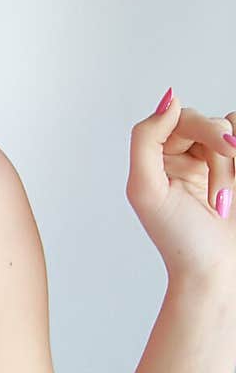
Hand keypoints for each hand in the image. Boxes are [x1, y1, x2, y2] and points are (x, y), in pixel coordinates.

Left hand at [126, 92, 235, 287]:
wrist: (216, 273)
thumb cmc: (179, 239)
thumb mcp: (146, 188)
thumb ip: (145, 139)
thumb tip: (170, 99)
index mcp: (157, 157)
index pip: (178, 119)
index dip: (200, 126)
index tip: (223, 147)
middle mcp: (185, 156)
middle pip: (206, 123)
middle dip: (220, 147)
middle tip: (227, 177)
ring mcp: (214, 164)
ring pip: (230, 132)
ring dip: (231, 163)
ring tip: (224, 200)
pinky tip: (234, 191)